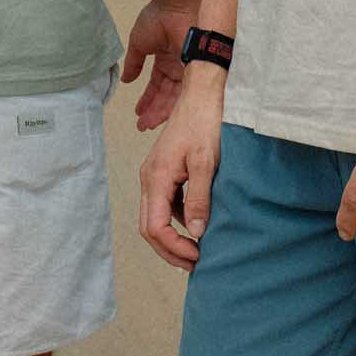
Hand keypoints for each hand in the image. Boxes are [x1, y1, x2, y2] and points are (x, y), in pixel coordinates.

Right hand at [121, 0, 198, 131]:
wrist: (177, 4)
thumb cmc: (158, 18)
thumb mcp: (139, 42)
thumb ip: (133, 63)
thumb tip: (125, 80)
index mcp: (166, 60)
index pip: (157, 85)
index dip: (148, 100)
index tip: (138, 113)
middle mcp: (179, 67)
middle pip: (166, 95)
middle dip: (154, 111)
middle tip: (142, 125)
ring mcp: (189, 69)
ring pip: (176, 97)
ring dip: (161, 112)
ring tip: (148, 125)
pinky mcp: (198, 69)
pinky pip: (188, 92)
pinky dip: (175, 105)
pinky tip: (163, 115)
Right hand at [139, 66, 224, 269]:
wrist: (204, 93)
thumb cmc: (205, 122)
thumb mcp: (206, 162)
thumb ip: (199, 198)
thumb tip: (196, 232)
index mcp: (156, 177)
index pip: (154, 227)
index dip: (174, 247)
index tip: (198, 256)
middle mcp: (149, 178)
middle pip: (149, 227)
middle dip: (170, 250)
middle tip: (196, 263)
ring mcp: (155, 174)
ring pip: (155, 217)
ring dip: (173, 238)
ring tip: (197, 250)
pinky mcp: (166, 171)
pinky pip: (165, 204)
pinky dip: (177, 221)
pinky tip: (197, 225)